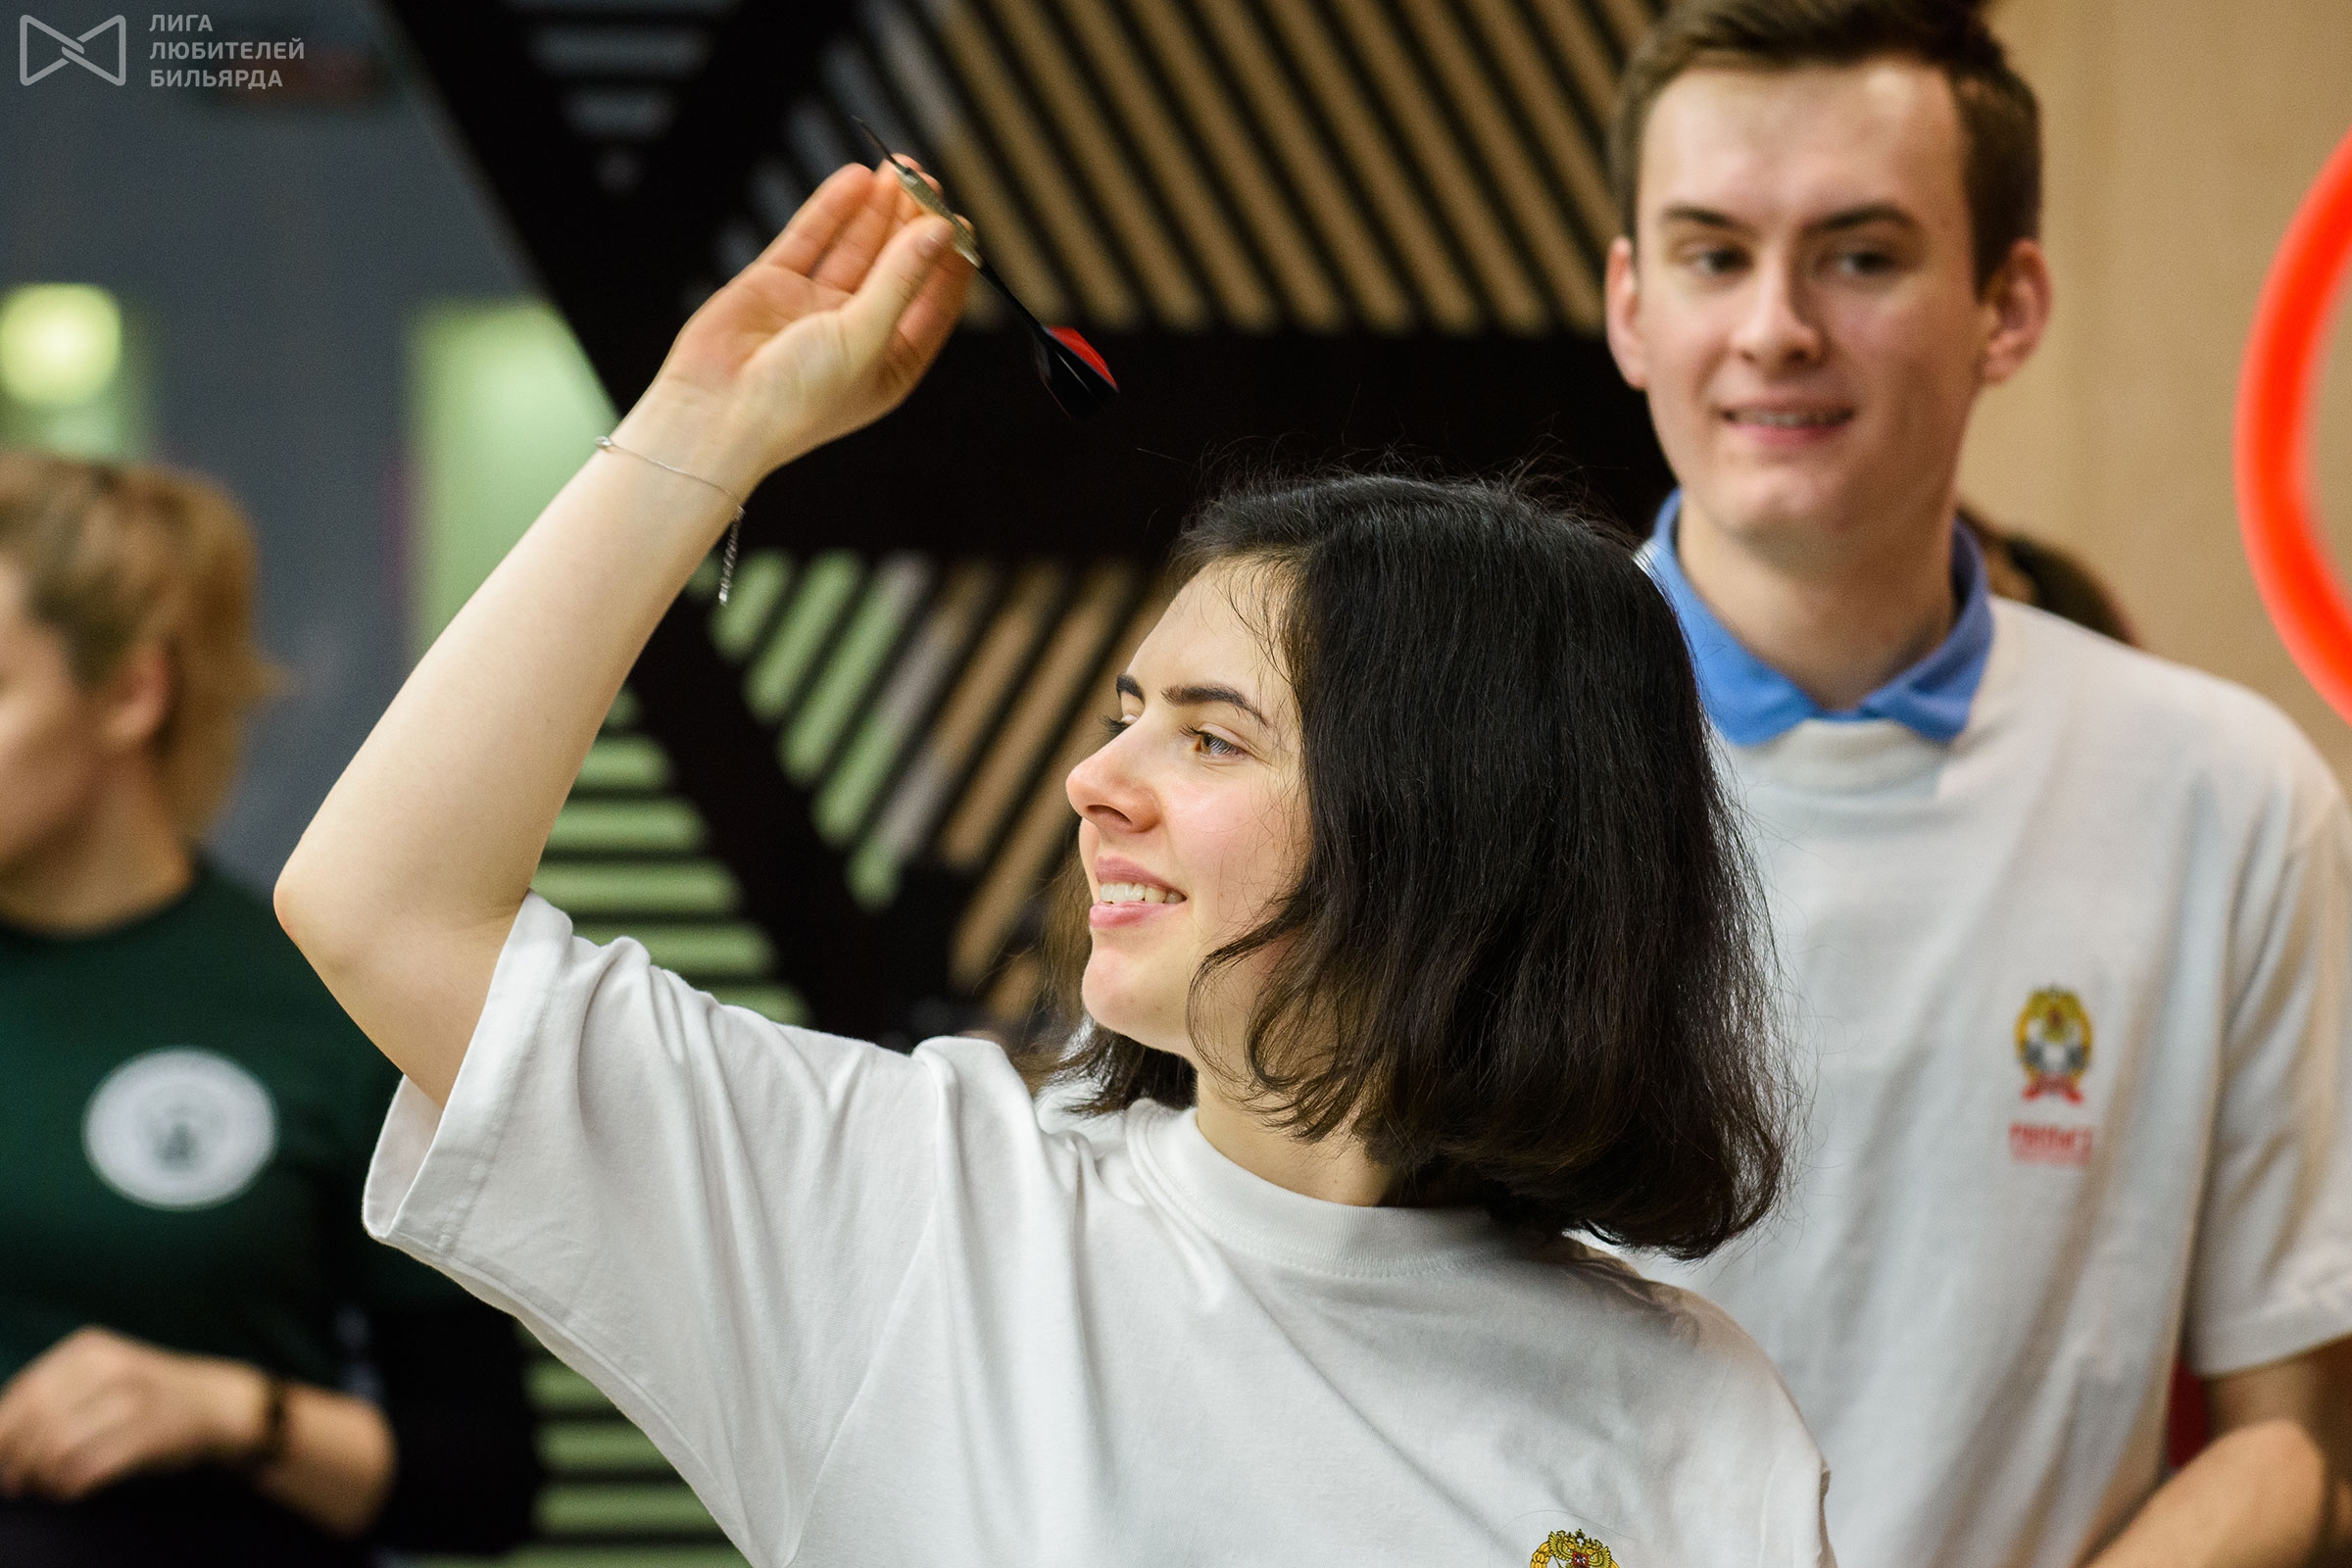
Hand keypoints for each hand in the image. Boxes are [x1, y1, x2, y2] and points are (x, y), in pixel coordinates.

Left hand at [0, 1326, 269, 1501]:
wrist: (216, 1403)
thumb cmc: (145, 1394)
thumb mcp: (101, 1373)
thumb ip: (53, 1393)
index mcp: (89, 1349)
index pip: (24, 1394)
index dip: (1, 1433)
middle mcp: (110, 1368)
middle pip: (36, 1423)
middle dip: (15, 1460)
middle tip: (14, 1483)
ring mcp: (132, 1400)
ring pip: (57, 1448)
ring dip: (41, 1477)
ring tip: (43, 1486)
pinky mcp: (148, 1435)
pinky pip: (87, 1470)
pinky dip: (67, 1488)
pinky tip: (70, 1489)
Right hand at [621, 161, 974, 499]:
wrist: (715, 415)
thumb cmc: (797, 400)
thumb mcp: (865, 337)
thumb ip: (901, 279)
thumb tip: (939, 232)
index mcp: (889, 363)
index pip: (932, 303)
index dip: (948, 262)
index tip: (960, 223)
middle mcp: (856, 332)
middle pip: (896, 266)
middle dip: (912, 222)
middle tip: (925, 181)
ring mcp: (814, 306)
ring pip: (855, 246)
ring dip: (877, 209)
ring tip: (896, 169)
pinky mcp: (774, 285)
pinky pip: (810, 239)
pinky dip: (832, 210)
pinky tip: (855, 180)